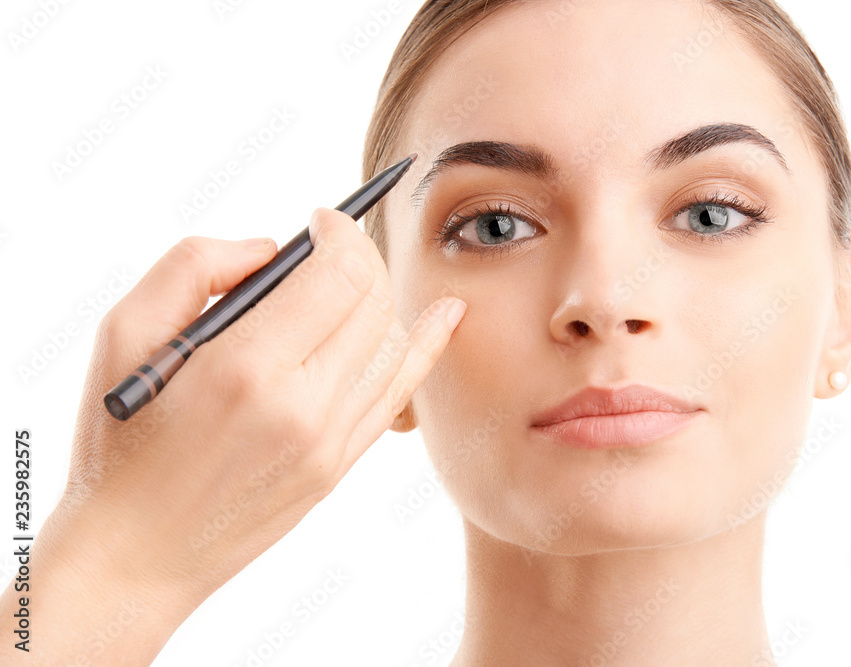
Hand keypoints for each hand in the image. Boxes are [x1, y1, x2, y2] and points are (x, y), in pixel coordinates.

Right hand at [3, 207, 464, 664]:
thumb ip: (194, 265)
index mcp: (248, 369)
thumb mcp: (123, 335)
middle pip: (375, 303)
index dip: (340, 232)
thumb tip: (271, 249)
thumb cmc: (120, 441)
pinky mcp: (339, 467)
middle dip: (361, 257)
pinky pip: (397, 394)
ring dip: (382, 297)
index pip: (340, 274)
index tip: (321, 220)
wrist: (135, 555)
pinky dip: (422, 347)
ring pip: (394, 344)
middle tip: (331, 244)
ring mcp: (330, 444)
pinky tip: (444, 316)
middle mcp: (304, 408)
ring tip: (355, 277)